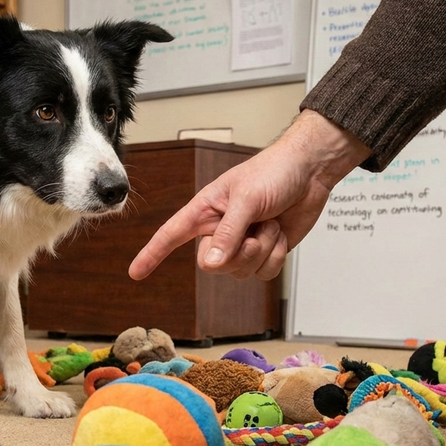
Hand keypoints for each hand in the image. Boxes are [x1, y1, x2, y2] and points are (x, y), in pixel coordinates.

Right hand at [128, 109, 371, 280]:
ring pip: (240, 272)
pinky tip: (280, 233)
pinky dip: (275, 255)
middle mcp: (220, 230)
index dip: (152, 254)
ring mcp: (243, 243)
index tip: (136, 273)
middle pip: (211, 264)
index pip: (171, 235)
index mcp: (205, 211)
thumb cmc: (273, 172)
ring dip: (261, 249)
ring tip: (270, 223)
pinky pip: (263, 273)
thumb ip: (227, 233)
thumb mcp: (246, 199)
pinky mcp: (264, 252)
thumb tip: (209, 265)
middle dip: (237, 252)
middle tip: (254, 228)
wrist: (310, 172)